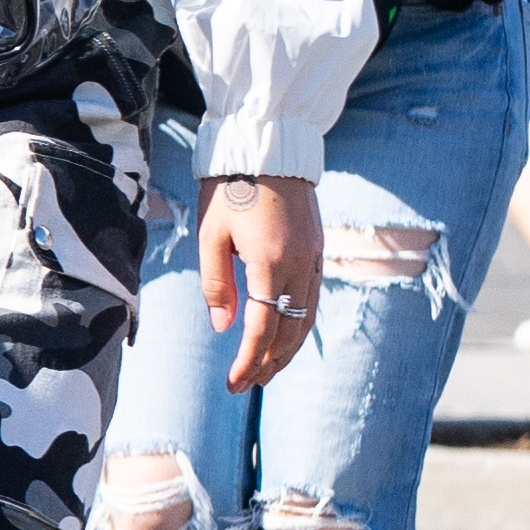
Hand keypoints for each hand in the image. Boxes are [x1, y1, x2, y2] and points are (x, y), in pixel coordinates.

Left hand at [201, 170, 325, 393]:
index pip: (263, 327)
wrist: (269, 145)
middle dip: (269, 363)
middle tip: (246, 385)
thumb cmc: (230, 185)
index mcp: (271, 261)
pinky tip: (284, 335)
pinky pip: (312, 298)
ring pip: (307, 318)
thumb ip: (216, 282)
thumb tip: (224, 327)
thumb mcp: (211, 233)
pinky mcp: (319, 249)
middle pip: (291, 331)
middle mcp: (300, 264)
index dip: (249, 361)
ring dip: (287, 350)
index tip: (234, 384)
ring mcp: (314, 257)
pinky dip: (299, 324)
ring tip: (265, 370)